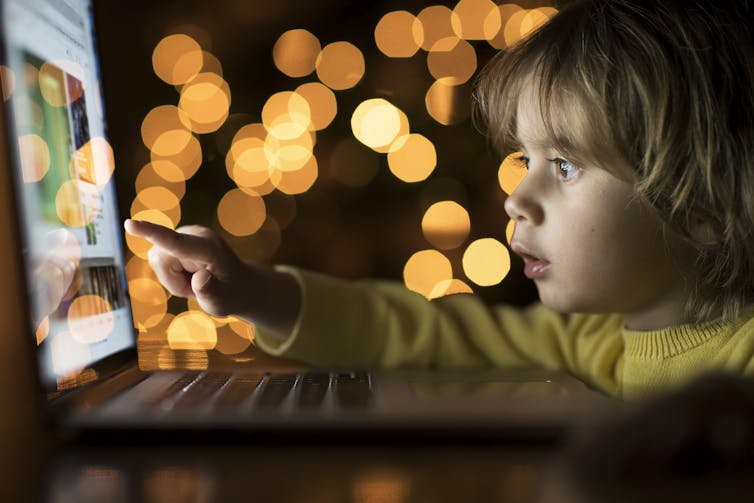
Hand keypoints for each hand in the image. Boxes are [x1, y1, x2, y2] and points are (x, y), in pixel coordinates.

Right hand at [124, 219, 300, 338]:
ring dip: (171, 278)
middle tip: (195, 288)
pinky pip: (159, 258)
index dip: (151, 233)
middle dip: (171, 281)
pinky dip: (171, 273)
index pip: (175, 242)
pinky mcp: (177, 236)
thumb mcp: (223, 302)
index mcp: (209, 249)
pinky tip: (188, 273)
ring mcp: (186, 233)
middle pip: (160, 259)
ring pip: (157, 259)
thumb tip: (200, 278)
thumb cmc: (230, 294)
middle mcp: (196, 234)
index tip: (130, 224)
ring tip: (194, 281)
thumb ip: (211, 292)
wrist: (238, 284)